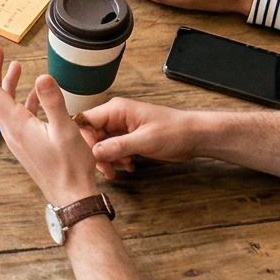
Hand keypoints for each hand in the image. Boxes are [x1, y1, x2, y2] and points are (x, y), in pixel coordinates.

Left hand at [0, 47, 105, 207]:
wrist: (70, 196)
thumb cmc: (70, 166)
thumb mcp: (65, 130)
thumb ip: (53, 101)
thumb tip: (42, 76)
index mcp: (16, 125)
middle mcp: (11, 131)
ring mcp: (18, 138)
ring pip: (5, 105)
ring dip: (7, 84)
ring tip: (15, 66)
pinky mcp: (26, 143)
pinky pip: (17, 116)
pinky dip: (22, 100)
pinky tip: (34, 93)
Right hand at [76, 97, 196, 173]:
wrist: (194, 136)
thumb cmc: (174, 131)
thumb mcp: (146, 140)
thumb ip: (118, 146)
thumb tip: (95, 152)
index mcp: (117, 110)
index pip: (87, 121)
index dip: (86, 140)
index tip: (93, 157)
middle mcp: (116, 117)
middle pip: (92, 135)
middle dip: (97, 153)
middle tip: (107, 169)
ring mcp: (122, 128)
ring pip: (102, 144)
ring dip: (108, 158)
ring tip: (121, 167)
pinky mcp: (129, 138)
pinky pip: (113, 149)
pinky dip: (117, 159)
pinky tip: (128, 166)